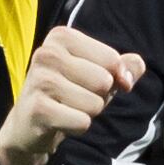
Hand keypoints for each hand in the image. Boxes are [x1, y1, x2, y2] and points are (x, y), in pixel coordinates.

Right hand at [0, 25, 145, 164]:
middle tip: (75, 98)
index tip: (90, 82)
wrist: (29, 123)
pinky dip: (77, 127)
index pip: (113, 60)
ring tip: (66, 108)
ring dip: (87, 113)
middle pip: (104, 82)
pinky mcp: (38, 109)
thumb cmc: (69, 92)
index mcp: (62, 37)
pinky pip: (82, 122)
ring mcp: (40, 80)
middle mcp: (47, 53)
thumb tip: (134, 69)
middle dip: (98, 97)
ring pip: (94, 104)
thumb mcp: (100, 74)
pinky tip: (59, 122)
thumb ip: (125, 66)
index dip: (112, 78)